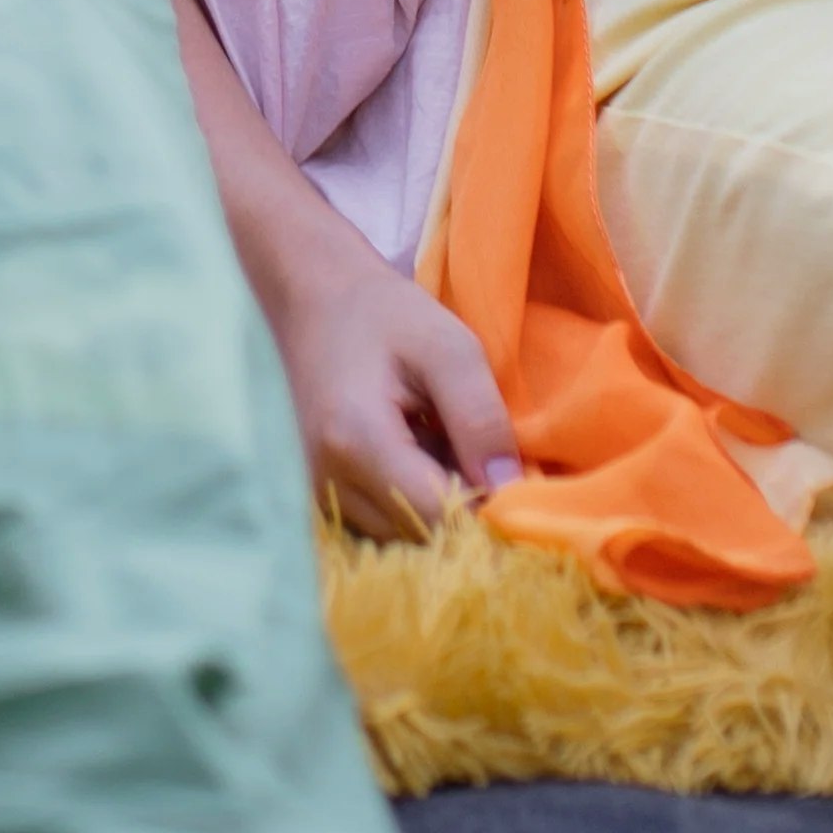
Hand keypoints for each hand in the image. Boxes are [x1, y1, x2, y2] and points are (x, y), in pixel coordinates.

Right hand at [260, 228, 522, 537]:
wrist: (312, 297)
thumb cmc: (384, 314)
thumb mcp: (449, 348)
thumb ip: (480, 417)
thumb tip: (510, 490)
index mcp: (357, 441)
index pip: (437, 515)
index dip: (487, 508)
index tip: (519, 482)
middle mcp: (328, 481)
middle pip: (420, 534)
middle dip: (464, 508)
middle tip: (485, 454)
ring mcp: (319, 491)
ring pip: (402, 535)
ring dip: (439, 506)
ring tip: (448, 445)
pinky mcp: (322, 492)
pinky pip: (382, 520)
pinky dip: (414, 500)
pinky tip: (423, 454)